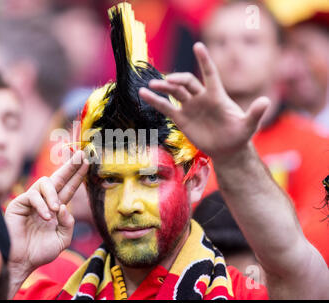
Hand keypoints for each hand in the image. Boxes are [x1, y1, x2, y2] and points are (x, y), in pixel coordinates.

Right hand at [5, 151, 88, 288]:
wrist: (22, 262)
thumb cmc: (40, 252)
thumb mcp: (62, 239)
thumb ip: (68, 223)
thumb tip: (64, 206)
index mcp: (56, 208)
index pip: (69, 187)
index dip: (77, 175)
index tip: (87, 162)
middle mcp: (45, 201)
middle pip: (58, 178)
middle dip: (70, 166)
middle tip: (81, 155)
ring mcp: (32, 201)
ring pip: (45, 183)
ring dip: (53, 195)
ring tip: (55, 210)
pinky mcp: (19, 203)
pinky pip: (33, 196)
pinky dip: (42, 206)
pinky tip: (45, 217)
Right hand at [139, 42, 269, 162]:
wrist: (227, 150)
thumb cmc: (239, 135)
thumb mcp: (249, 125)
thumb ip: (255, 113)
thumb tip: (265, 101)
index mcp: (217, 95)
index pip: (210, 73)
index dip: (204, 60)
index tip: (198, 46)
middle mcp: (201, 98)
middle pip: (187, 82)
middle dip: (177, 79)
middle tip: (167, 82)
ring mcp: (190, 107)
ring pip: (174, 92)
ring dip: (163, 88)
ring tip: (150, 86)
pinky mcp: (181, 118)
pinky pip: (166, 107)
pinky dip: (155, 101)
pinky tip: (143, 95)